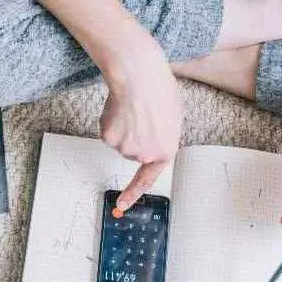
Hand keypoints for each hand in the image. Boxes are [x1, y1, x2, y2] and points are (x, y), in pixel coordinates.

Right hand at [99, 32, 182, 211]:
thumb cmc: (159, 89)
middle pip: (133, 152)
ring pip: (120, 141)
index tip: (120, 205)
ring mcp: (126, 148)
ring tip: (133, 106)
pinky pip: (108, 132)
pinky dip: (112, 121)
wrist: (139, 76)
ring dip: (124, 126)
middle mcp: (145, 155)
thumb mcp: (174, 115)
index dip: (132, 193)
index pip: (147, 178)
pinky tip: (120, 107)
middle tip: (141, 113)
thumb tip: (153, 137)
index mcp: (165, 151)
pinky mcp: (109, 138)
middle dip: (135, 135)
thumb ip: (164, 134)